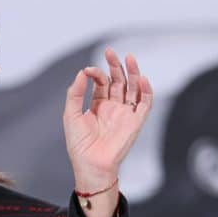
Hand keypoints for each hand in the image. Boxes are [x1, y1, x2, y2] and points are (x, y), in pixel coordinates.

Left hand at [63, 48, 152, 194]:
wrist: (90, 164)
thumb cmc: (79, 144)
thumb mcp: (71, 114)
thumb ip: (75, 92)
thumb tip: (82, 72)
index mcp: (98, 105)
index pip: (102, 82)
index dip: (97, 73)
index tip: (89, 71)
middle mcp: (113, 107)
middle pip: (119, 81)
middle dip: (115, 66)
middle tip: (110, 52)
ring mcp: (125, 113)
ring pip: (133, 88)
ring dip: (133, 73)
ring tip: (129, 58)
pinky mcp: (136, 122)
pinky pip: (145, 103)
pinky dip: (146, 90)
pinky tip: (142, 78)